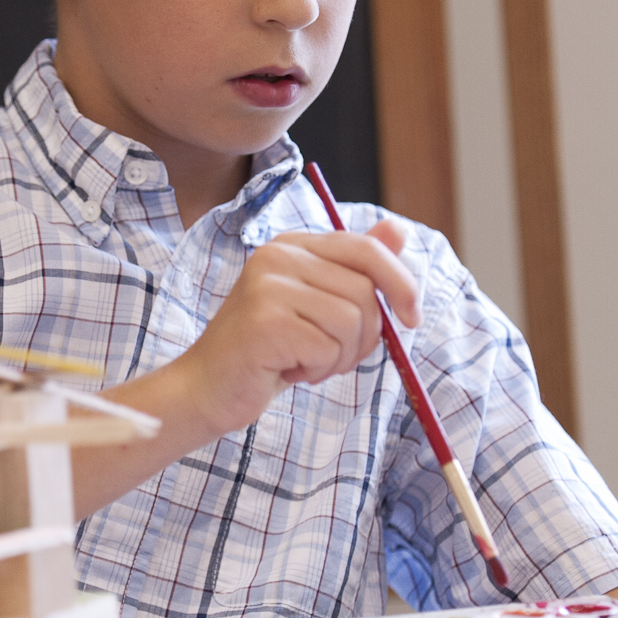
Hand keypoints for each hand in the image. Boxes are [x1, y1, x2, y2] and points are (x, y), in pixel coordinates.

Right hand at [67, 219, 419, 516]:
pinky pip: (327, 348)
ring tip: (305, 362)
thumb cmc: (266, 351)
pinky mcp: (265, 322)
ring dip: (339, 356)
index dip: (401, 283)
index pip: (366, 249)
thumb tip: (399, 229)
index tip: (411, 318)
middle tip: (333, 355)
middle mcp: (278, 256)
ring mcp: (268, 286)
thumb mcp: (315, 305)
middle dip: (366, 336)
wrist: (206, 388)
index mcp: (293, 245)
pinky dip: (317, 369)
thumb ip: (355, 268)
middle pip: (365, 291)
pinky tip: (289, 370)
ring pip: (351, 321)